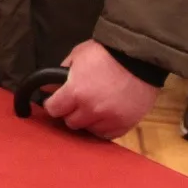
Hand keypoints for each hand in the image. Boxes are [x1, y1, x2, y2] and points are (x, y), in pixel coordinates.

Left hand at [42, 40, 159, 139]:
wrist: (140, 57)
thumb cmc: (106, 53)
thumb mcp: (78, 56)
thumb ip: (60, 74)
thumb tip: (47, 88)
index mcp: (76, 92)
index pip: (53, 109)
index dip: (54, 104)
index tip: (57, 100)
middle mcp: (91, 109)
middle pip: (70, 122)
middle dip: (71, 112)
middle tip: (78, 102)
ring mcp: (109, 119)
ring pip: (88, 130)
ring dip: (88, 120)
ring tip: (94, 106)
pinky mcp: (125, 124)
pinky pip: (107, 135)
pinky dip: (104, 126)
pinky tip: (106, 114)